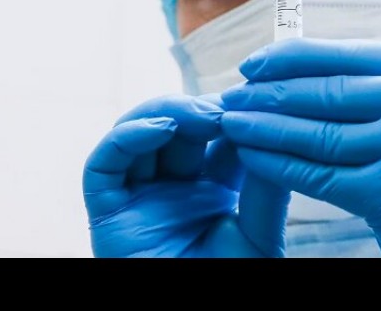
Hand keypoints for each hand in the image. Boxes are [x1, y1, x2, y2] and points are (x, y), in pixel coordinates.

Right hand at [82, 95, 288, 257]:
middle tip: (229, 104)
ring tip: (201, 114)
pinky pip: (104, 164)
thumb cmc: (231, 285)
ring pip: (139, 132)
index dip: (234, 112)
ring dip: (168, 112)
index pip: (219, 135)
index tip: (256, 96)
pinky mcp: (106, 212)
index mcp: (212, 189)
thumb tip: (276, 130)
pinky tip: (161, 127)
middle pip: (178, 126)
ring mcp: (138, 196)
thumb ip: (266, 190)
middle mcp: (173, 187)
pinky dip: (127, 136)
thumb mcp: (260, 238)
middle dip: (202, 107)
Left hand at [220, 39, 380, 257]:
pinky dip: (282, 166)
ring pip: (321, 134)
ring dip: (267, 128)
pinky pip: (323, 175)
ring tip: (233, 124)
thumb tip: (302, 67)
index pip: (350, 54)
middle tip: (232, 95)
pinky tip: (254, 158)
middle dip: (272, 92)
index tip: (254, 63)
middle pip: (331, 91)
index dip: (294, 57)